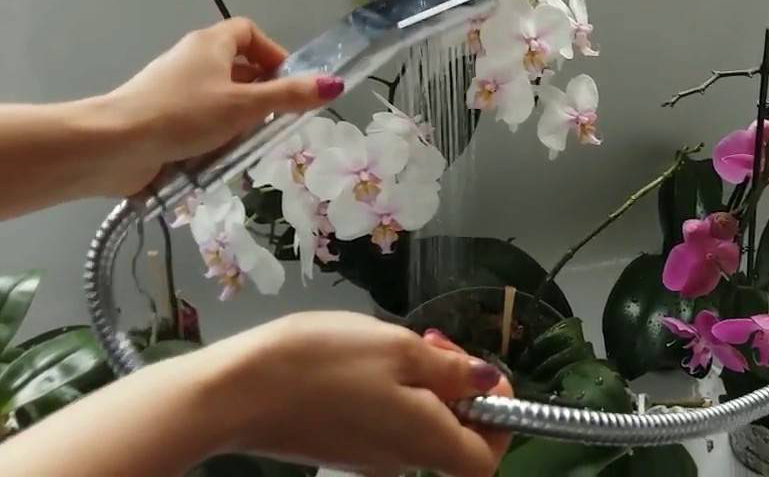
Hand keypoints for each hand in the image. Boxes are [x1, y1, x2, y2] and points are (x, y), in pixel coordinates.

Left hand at [97, 17, 343, 195]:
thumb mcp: (245, 105)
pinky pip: (201, 125)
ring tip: (249, 148)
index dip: (273, 53)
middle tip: (275, 122)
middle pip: (238, 70)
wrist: (115, 144)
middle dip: (260, 97)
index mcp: (210, 44)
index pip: (249, 32)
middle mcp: (192, 61)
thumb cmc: (184, 114)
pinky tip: (222, 162)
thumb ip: (289, 97)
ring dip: (239, 124)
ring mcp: (174, 92)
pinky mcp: (163, 121)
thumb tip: (334, 85)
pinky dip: (216, 140)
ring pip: (221, 102)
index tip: (289, 83)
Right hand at [194, 311, 512, 476]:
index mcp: (426, 441)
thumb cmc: (323, 364)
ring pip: (419, 422)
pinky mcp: (339, 445)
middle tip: (434, 341)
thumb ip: (451, 370)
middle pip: (455, 436)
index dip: (501, 418)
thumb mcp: (399, 348)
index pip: (488, 457)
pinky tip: (361, 358)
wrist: (235, 393)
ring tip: (392, 341)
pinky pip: (385, 420)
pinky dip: (389, 389)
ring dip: (421, 381)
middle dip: (457, 386)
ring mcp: (367, 455)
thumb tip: (489, 383)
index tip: (486, 376)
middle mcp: (402, 459)